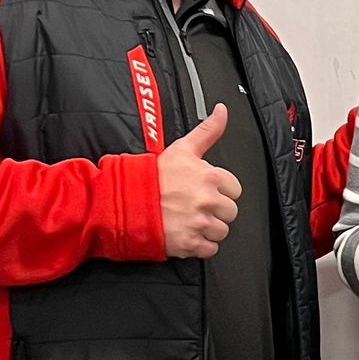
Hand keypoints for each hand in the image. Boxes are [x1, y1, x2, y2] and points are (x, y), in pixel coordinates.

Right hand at [158, 105, 241, 258]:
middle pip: (230, 211)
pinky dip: (200, 245)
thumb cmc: (151, 177)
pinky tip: (186, 232)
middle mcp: (207, 200)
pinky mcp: (190, 244)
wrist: (124, 202)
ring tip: (188, 219)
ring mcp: (199, 223)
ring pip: (222, 231)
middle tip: (194, 205)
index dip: (220, 190)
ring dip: (208, 228)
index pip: (234, 189)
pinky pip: (209, 249)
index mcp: (209, 177)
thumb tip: (223, 110)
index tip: (204, 190)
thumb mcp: (182, 148)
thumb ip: (208, 131)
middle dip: (215, 210)